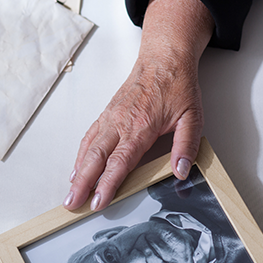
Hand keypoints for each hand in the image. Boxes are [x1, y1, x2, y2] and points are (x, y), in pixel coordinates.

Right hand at [62, 0, 213, 211]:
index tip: (98, 202)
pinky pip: (89, 137)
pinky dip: (80, 155)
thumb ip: (186, 145)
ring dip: (78, 173)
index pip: (120, 162)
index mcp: (141, 126)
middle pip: (96, 158)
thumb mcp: (192, 116)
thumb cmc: (177, 86)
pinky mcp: (107, 114)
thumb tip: (181, 170)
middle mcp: (121, 122)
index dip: (107, 184)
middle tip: (72, 204)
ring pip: (89, 149)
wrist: (164, 58)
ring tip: (70, 192)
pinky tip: (77, 169)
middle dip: (83, 184)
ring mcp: (111, 117)